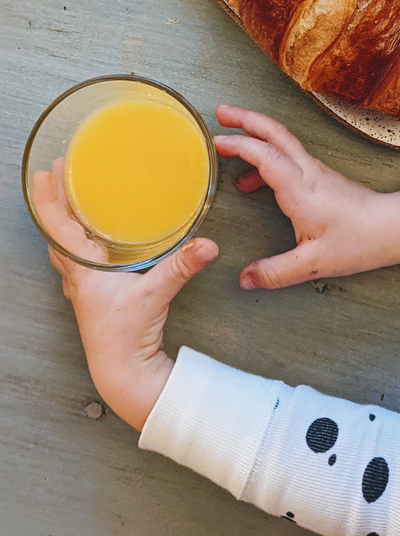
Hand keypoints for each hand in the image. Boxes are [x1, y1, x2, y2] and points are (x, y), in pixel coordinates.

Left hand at [34, 162, 218, 430]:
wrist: (122, 372)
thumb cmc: (127, 338)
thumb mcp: (156, 295)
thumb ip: (181, 266)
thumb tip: (207, 244)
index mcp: (83, 269)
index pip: (57, 225)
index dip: (51, 196)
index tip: (49, 170)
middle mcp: (76, 274)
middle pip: (54, 230)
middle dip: (53, 200)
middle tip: (54, 172)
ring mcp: (81, 286)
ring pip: (61, 245)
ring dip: (60, 220)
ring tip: (64, 198)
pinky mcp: (91, 294)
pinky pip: (74, 259)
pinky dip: (73, 240)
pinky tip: (86, 238)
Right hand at [213, 105, 399, 289]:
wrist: (392, 227)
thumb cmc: (359, 241)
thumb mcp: (313, 263)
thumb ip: (276, 272)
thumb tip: (245, 279)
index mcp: (301, 188)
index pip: (265, 154)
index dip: (238, 145)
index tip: (215, 142)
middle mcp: (306, 172)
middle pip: (274, 132)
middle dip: (244, 118)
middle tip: (220, 111)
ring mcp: (313, 171)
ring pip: (280, 141)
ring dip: (253, 134)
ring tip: (226, 143)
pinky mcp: (318, 177)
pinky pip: (285, 157)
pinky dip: (264, 158)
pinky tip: (249, 182)